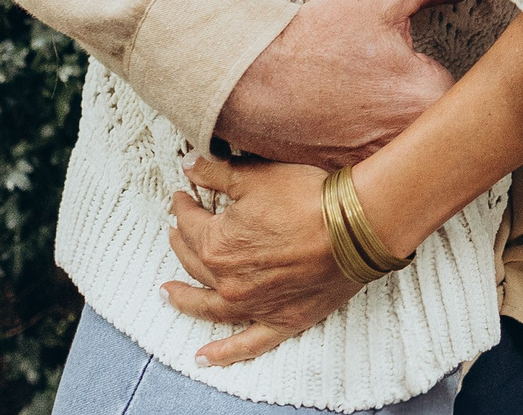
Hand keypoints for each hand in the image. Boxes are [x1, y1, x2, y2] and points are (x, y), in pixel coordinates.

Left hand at [163, 153, 360, 367]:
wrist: (355, 227)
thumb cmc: (307, 198)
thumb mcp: (256, 176)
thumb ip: (216, 172)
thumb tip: (187, 164)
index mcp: (216, 245)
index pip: (189, 222)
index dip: (184, 206)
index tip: (184, 195)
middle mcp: (227, 281)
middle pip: (193, 262)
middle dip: (181, 243)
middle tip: (177, 232)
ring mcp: (252, 306)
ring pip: (208, 306)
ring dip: (185, 299)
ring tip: (168, 293)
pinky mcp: (280, 321)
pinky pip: (246, 343)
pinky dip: (224, 353)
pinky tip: (204, 359)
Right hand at [213, 0, 477, 163]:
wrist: (243, 82)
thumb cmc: (309, 41)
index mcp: (428, 99)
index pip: (471, 87)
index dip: (451, 65)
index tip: (436, 57)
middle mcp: (409, 144)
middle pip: (441, 121)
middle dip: (430, 98)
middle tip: (403, 75)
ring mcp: (377, 167)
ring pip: (409, 143)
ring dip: (400, 124)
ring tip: (373, 96)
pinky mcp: (348, 177)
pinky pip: (376, 164)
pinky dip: (369, 145)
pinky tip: (352, 120)